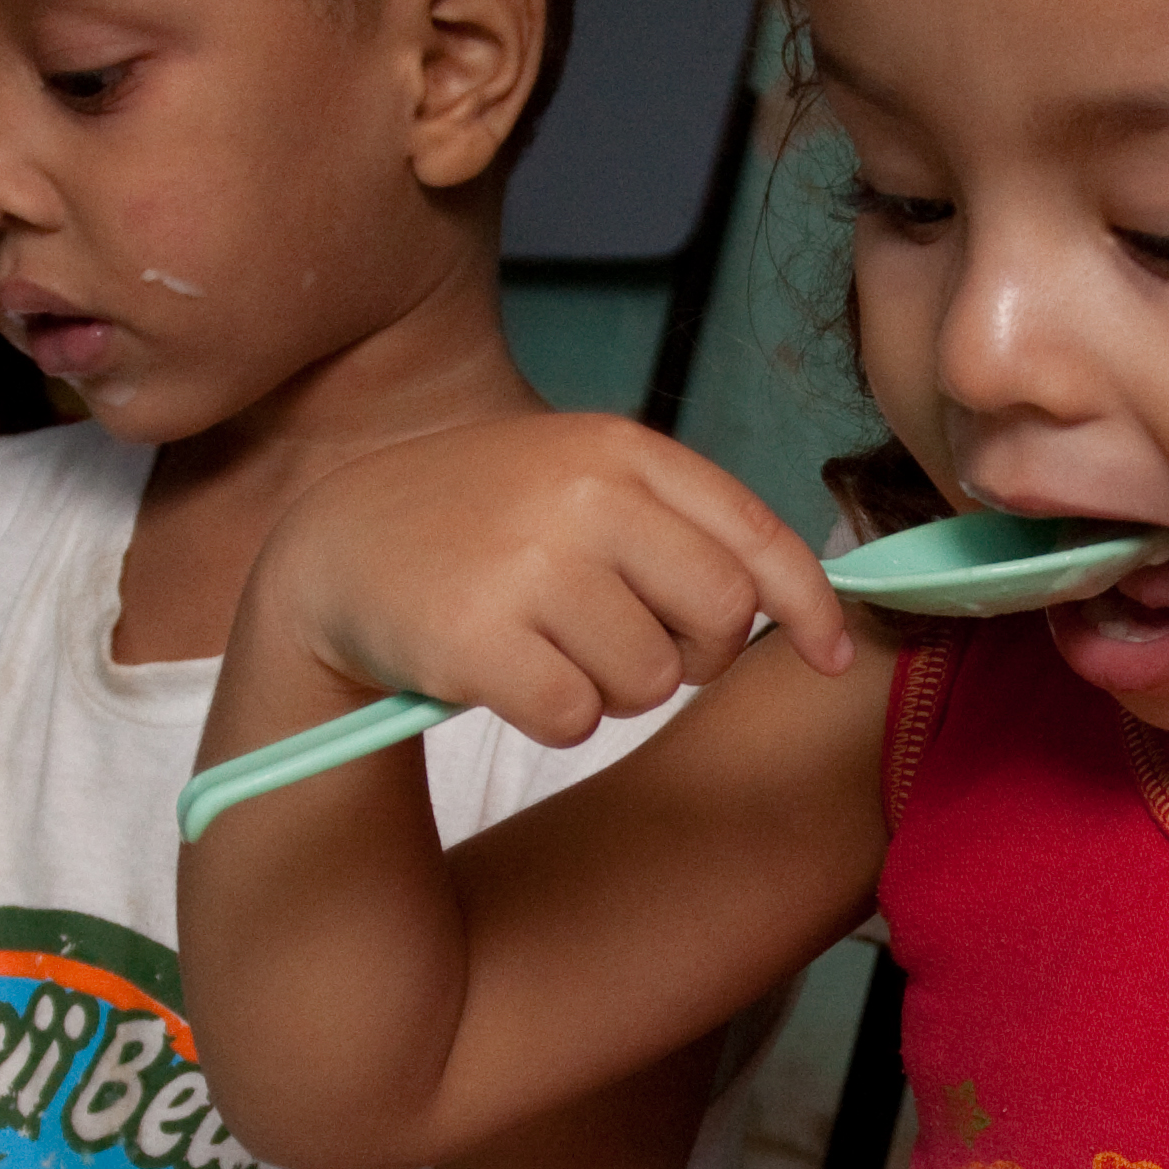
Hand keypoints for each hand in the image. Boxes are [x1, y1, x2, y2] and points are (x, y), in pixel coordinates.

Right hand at [250, 414, 852, 753]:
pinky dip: (555, 718)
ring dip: (614, 691)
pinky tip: (508, 677)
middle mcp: (584, 493)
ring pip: (651, 681)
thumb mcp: (580, 484)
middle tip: (632, 647)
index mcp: (622, 449)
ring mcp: (530, 563)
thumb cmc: (483, 527)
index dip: (810, 607)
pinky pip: (578, 720)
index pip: (754, 535)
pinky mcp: (480, 637)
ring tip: (552, 649)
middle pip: (719, 619)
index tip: (831, 656)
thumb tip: (808, 612)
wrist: (336, 547)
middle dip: (694, 657)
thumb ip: (681, 527)